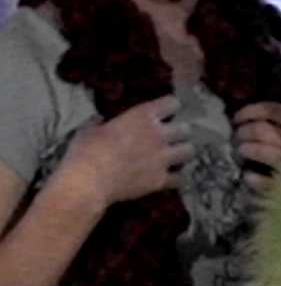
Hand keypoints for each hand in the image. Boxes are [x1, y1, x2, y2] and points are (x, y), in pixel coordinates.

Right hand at [56, 96, 194, 208]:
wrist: (87, 182)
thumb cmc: (85, 151)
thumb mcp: (89, 129)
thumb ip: (100, 123)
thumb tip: (99, 120)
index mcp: (143, 116)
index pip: (172, 103)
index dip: (170, 109)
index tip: (165, 114)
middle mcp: (159, 134)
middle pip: (185, 129)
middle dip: (180, 134)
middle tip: (171, 139)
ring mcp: (163, 157)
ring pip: (189, 151)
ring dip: (183, 154)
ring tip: (176, 158)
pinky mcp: (161, 180)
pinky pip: (180, 179)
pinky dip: (177, 179)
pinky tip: (172, 180)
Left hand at [233, 102, 280, 189]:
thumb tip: (262, 121)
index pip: (272, 110)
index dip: (250, 111)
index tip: (237, 117)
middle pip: (262, 130)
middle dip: (244, 131)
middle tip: (238, 136)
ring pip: (261, 151)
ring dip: (246, 150)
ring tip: (242, 151)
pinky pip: (265, 181)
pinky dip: (252, 178)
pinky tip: (247, 176)